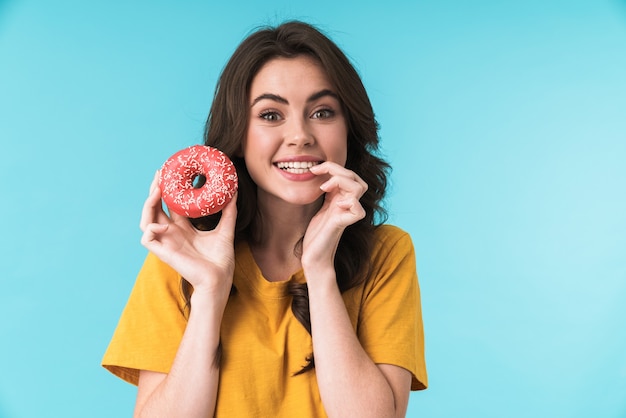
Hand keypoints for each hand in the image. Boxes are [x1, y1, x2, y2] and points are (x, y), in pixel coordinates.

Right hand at [139, 171, 236, 298]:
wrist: (219, 279)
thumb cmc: (221, 260)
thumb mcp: (226, 230)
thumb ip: (229, 212)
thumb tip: (234, 191)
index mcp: (184, 228)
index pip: (171, 205)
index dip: (169, 189)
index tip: (172, 171)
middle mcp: (172, 233)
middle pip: (156, 207)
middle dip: (155, 189)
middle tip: (160, 173)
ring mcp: (166, 242)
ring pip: (146, 219)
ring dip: (148, 204)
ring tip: (157, 191)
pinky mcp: (163, 252)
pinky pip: (147, 237)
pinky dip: (151, 227)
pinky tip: (164, 223)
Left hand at [302, 162, 366, 270]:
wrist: (314, 255)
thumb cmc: (316, 234)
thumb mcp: (320, 206)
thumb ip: (327, 192)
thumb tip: (321, 173)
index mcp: (342, 198)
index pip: (348, 175)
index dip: (333, 167)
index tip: (314, 169)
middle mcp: (347, 204)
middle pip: (356, 178)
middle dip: (338, 169)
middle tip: (318, 172)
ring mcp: (347, 213)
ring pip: (359, 188)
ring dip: (341, 181)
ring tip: (324, 187)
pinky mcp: (344, 224)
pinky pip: (358, 211)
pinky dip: (349, 203)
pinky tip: (335, 204)